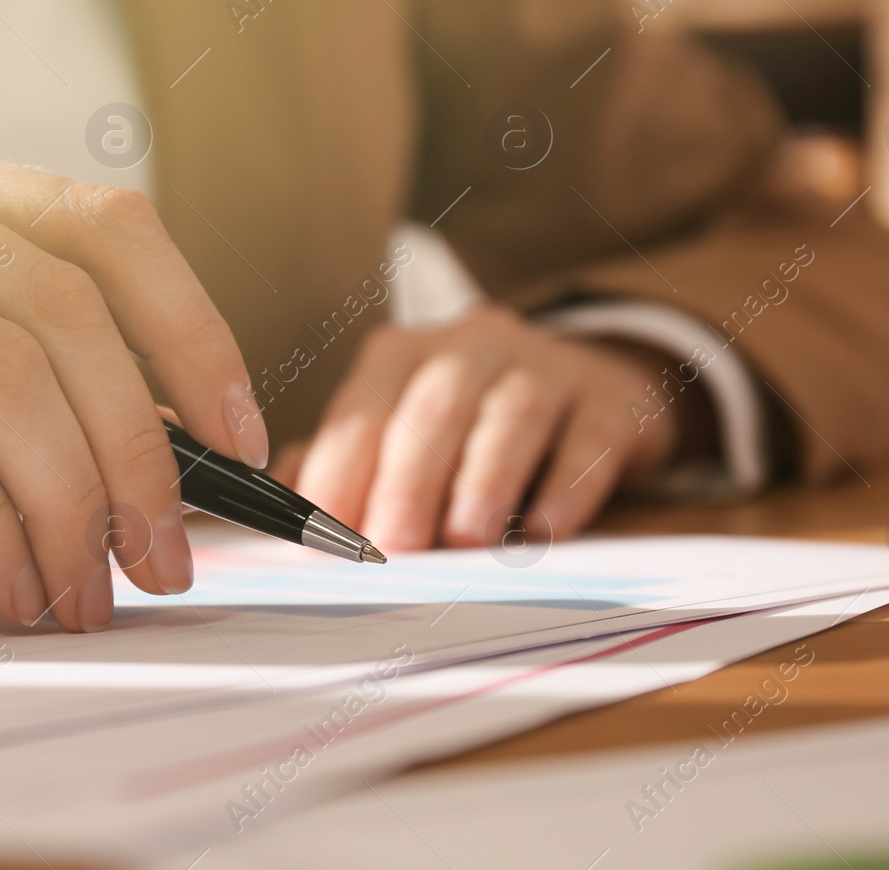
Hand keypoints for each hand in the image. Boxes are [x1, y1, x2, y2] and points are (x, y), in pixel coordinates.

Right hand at [0, 137, 267, 633]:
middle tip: (164, 562)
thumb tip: (189, 458)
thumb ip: (34, 395)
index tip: (246, 441)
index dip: (195, 333)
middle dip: (137, 453)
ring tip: (80, 595)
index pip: (104, 226)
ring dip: (67, 507)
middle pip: (63, 308)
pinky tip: (7, 586)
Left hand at [275, 306, 681, 551]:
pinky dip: (566, 485)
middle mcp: (472, 346)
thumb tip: (278, 511)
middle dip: (407, 476)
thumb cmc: (473, 428)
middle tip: (393, 543)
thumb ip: (339, 465)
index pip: (363, 409)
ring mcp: (547, 366)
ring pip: (511, 411)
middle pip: (434, 404)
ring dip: (485, 477)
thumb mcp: (401, 433)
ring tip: (467, 536)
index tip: (322, 538)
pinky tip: (544, 529)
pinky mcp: (610, 401)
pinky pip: (589, 437)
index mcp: (405, 355)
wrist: (593, 387)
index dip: (341, 471)